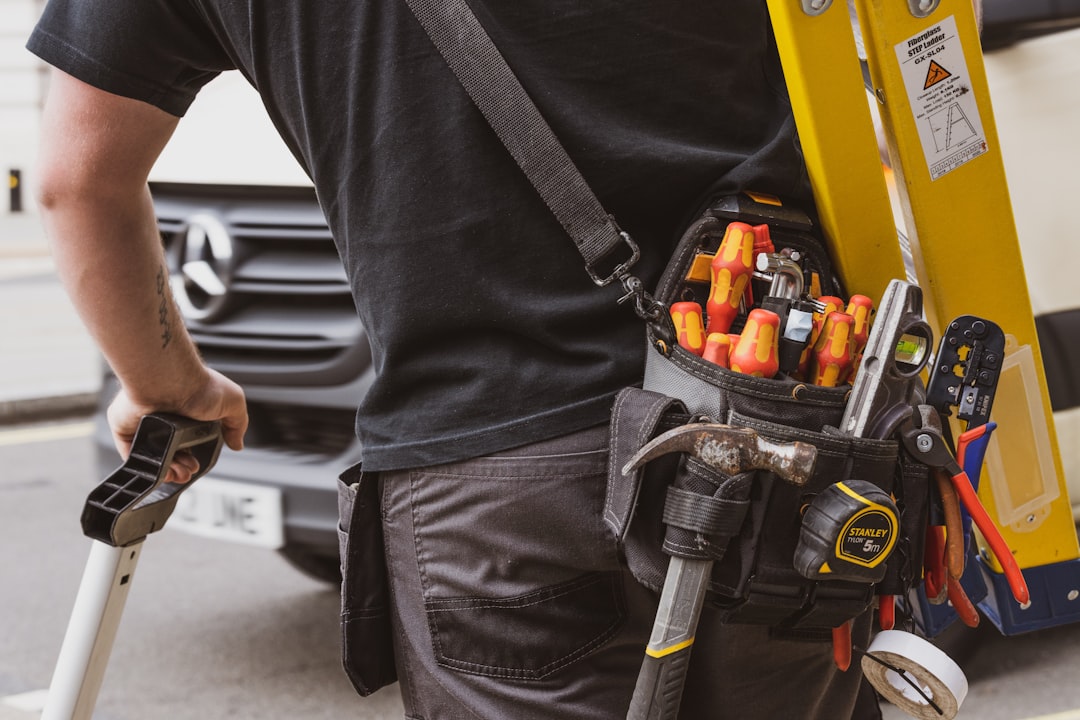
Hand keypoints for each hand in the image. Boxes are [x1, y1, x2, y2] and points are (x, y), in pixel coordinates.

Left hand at [107, 367, 248, 483]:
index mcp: (188, 411)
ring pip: (153, 456)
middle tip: (189, 470)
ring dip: (167, 470)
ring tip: (178, 474)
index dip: (195, 456)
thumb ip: (238, 424)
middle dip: (183, 466)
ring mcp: (144, 424)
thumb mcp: (234, 402)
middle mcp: (165, 418)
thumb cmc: (200, 386)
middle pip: (171, 451)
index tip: (199, 464)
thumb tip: (237, 444)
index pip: (190, 441)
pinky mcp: (125, 429)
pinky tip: (160, 471)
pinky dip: (145, 467)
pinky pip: (132, 454)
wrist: (170, 382)